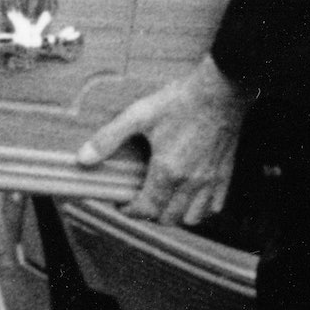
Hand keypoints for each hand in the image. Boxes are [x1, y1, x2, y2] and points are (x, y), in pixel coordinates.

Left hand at [75, 55, 251, 227]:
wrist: (220, 91)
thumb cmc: (180, 102)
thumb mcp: (137, 116)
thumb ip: (108, 138)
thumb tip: (83, 158)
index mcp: (168, 171)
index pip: (147, 209)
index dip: (130, 211)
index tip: (121, 203)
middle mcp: (192, 182)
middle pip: (169, 218)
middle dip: (149, 215)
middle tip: (138, 201)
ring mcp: (211, 180)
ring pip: (193, 217)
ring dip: (175, 216)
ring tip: (163, 201)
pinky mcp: (225, 173)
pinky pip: (215, 206)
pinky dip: (200, 209)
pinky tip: (190, 197)